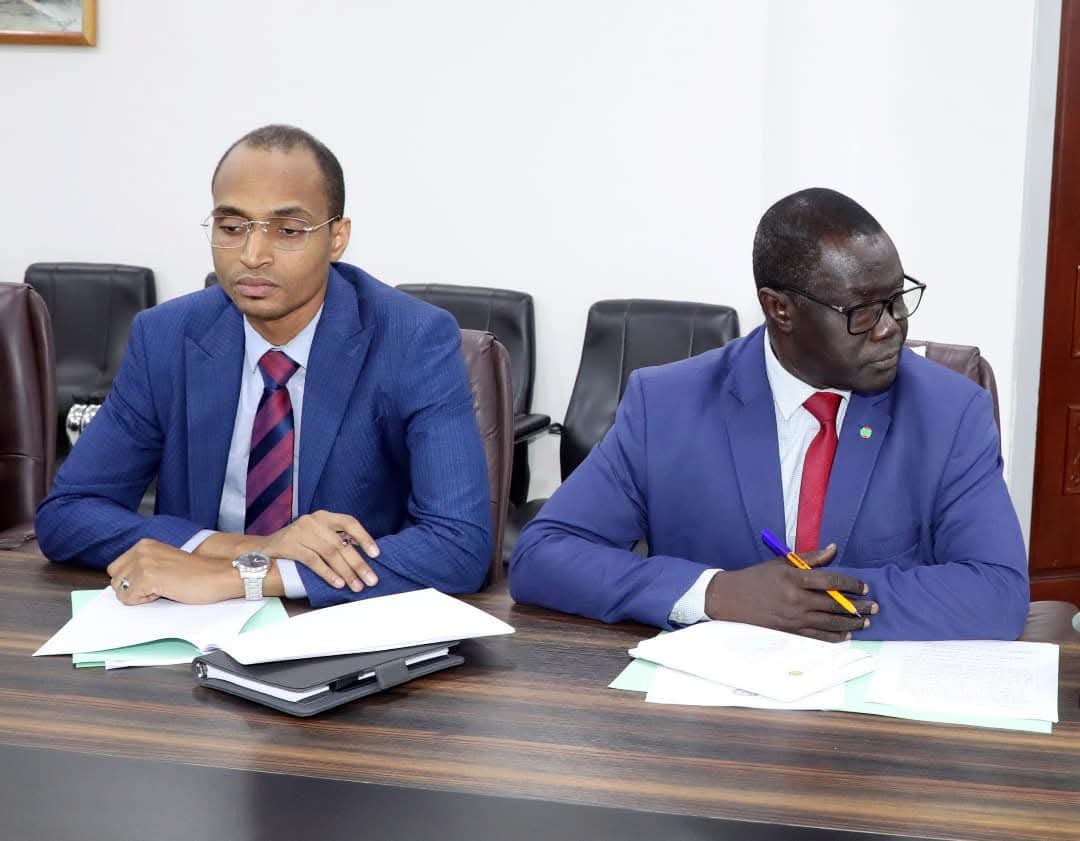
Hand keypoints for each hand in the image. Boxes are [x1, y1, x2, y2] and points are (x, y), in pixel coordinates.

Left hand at [106, 538, 244, 604]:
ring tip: (164, 588)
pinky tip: (166, 592)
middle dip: (131, 589)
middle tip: (159, 587)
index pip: (116, 569)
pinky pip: (129, 599)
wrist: (221, 575)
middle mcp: (141, 549)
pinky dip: (145, 602)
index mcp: (145, 544)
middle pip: (114, 579)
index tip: (155, 582)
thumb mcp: (166, 564)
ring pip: (120, 591)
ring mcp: (143, 562)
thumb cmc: (199, 574)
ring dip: (139, 596)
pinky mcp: (147, 576)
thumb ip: (145, 567)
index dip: (133, 582)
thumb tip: (123, 586)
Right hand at [256, 510, 379, 592]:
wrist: (262, 549)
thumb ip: (337, 541)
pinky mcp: (289, 545)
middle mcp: (314, 521)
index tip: (376, 554)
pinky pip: (313, 561)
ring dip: (346, 572)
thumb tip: (364, 558)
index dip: (364, 537)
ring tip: (357, 586)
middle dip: (359, 563)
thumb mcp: (318, 536)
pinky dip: (327, 573)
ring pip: (330, 553)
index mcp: (324, 517)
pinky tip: (338, 583)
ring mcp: (300, 532)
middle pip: (341, 543)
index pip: (349, 522)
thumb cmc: (297, 544)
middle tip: (371, 579)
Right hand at [703, 544, 877, 641]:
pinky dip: (834, 637)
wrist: (730, 599)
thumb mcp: (781, 562)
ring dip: (851, 623)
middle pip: (835, 605)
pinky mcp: (789, 631)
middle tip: (875, 607)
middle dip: (858, 607)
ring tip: (865, 622)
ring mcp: (793, 618)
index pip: (830, 581)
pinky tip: (846, 635)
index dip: (851, 585)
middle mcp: (796, 599)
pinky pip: (817, 636)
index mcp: (794, 578)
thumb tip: (833, 548)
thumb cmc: (756, 577)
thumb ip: (809, 558)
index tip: (864, 587)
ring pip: (830, 623)